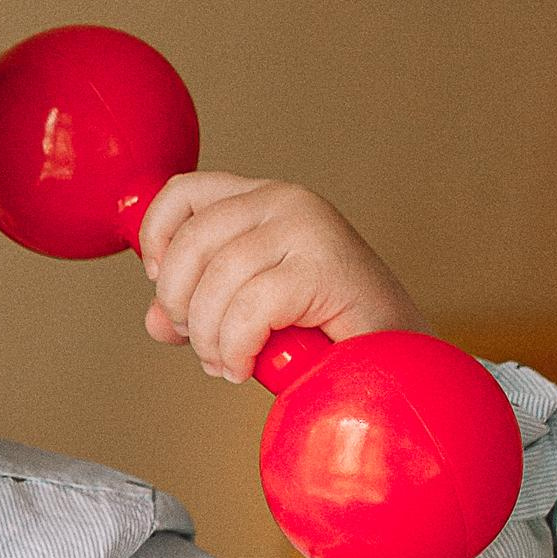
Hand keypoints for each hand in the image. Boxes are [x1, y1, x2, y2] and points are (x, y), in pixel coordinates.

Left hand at [138, 174, 421, 380]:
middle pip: (191, 241)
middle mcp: (287, 201)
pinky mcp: (324, 267)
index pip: (184, 191)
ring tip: (228, 363)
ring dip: (210, 338)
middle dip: (181, 304)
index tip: (161, 284)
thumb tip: (156, 319)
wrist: (400, 361)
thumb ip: (199, 307)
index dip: (158, 238)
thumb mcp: (248, 313)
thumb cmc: (329, 336)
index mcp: (266, 200)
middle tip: (201, 343)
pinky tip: (248, 366)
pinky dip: (236, 347)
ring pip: (216, 280)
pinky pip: (247, 310)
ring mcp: (308, 228)